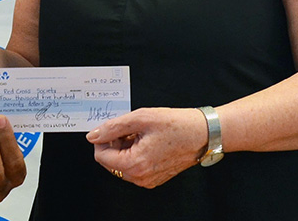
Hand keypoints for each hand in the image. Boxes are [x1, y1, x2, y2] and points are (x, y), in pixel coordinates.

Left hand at [87, 106, 208, 188]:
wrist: (203, 133)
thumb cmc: (176, 125)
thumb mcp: (140, 118)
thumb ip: (112, 127)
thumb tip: (93, 136)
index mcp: (135, 164)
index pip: (100, 156)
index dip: (103, 139)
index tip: (115, 128)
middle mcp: (140, 177)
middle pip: (109, 162)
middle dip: (114, 143)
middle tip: (130, 129)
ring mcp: (148, 179)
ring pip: (121, 164)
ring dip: (124, 148)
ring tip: (140, 134)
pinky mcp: (155, 177)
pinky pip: (134, 167)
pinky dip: (134, 153)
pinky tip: (147, 141)